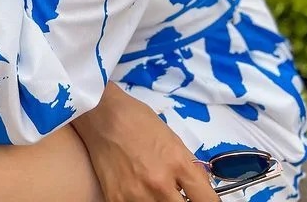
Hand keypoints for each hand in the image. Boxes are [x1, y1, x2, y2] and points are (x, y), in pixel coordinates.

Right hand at [72, 83, 217, 201]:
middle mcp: (159, 183)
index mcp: (177, 163)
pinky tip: (140, 191)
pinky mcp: (116, 200)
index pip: (206, 200)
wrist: (100, 113)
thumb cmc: (136, 119)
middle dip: (182, 201)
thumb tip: (201, 187)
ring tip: (156, 189)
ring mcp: (136, 195)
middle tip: (176, 194)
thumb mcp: (171, 138)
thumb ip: (187, 167)